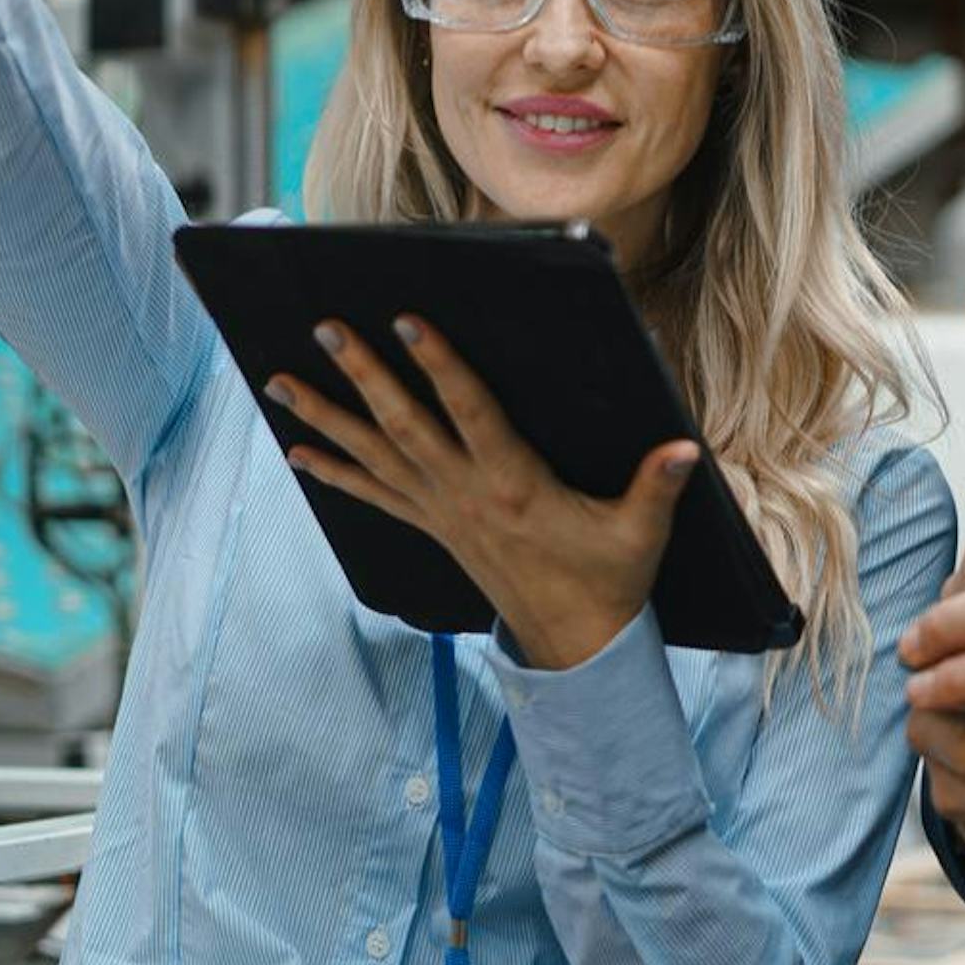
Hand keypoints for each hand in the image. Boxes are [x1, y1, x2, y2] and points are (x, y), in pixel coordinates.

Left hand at [270, 314, 699, 670]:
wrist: (574, 643)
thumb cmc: (610, 579)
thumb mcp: (640, 533)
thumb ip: (657, 485)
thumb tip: (684, 447)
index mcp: (515, 484)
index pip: (471, 412)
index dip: (441, 366)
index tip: (409, 321)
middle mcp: (466, 493)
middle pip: (405, 424)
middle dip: (362, 375)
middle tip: (325, 329)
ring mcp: (441, 511)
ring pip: (374, 454)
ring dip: (326, 416)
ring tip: (280, 381)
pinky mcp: (432, 527)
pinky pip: (373, 495)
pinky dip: (333, 471)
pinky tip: (296, 450)